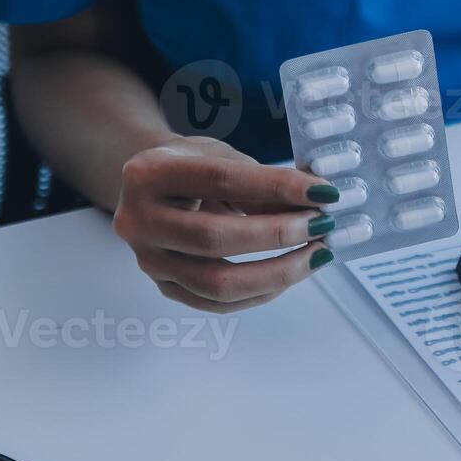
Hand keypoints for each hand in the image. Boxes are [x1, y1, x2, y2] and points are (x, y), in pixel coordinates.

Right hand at [112, 136, 338, 312]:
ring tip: (315, 255)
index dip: (276, 187)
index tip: (321, 192)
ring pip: (216, 282)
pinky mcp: (164, 287)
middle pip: (214, 238)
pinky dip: (262, 292)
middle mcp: (138, 220)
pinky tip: (291, 275)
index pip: (221, 180)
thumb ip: (262, 183)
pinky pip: (218, 304)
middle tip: (321, 226)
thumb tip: (316, 206)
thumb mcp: (223, 157)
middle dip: (278, 234)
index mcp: (149, 174)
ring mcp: (148, 260)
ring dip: (277, 272)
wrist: (151, 189)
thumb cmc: (192, 167)